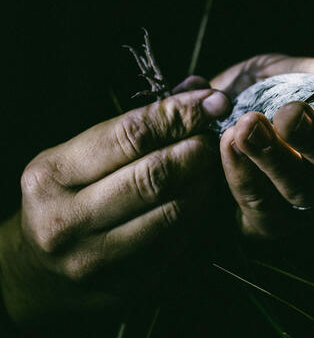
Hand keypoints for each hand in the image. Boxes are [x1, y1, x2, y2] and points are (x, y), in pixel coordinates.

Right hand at [0, 89, 230, 325]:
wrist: (38, 271)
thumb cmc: (68, 196)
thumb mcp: (83, 154)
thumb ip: (138, 122)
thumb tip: (198, 88)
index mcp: (52, 175)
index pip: (129, 135)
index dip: (179, 114)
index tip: (214, 100)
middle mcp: (66, 220)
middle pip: (155, 175)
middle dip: (197, 148)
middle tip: (215, 135)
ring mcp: (95, 259)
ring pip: (173, 210)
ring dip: (205, 180)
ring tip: (213, 163)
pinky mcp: (126, 284)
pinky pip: (179, 240)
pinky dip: (200, 211)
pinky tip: (205, 195)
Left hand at [176, 54, 313, 238]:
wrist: (206, 133)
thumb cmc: (256, 100)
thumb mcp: (280, 74)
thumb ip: (313, 70)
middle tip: (289, 114)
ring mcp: (307, 203)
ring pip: (299, 187)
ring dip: (273, 156)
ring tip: (247, 126)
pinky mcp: (272, 223)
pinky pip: (260, 201)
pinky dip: (242, 171)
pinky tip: (228, 143)